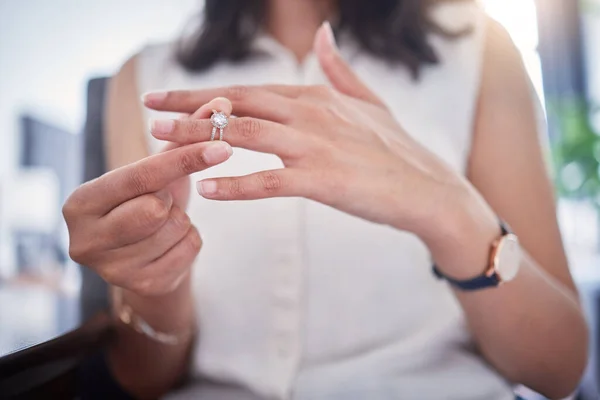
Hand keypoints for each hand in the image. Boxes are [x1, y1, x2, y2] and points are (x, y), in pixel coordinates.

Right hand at [63, 140, 232, 295]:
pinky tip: (171, 242)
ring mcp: (112, 271)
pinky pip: (189, 250)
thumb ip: (184, 136)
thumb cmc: (147, 201)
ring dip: (182, 219)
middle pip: (155, 209)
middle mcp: (85, 240)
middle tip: (161, 200)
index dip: (184, 159)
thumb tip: (221, 103)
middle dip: (170, 200)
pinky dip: (190, 239)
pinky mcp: (142, 287)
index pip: (139, 176)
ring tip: (163, 223)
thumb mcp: (159, 170)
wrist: (145, 254)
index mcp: (80, 203)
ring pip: (176, 229)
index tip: (222, 146)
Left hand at [144, 23, 498, 275]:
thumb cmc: (396, 148)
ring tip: (162, 145)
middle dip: (190, 108)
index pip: (248, 89)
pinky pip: (270, 181)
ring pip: (245, 136)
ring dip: (199, 139)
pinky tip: (208, 191)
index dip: (206, 93)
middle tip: (150, 112)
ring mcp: (316, 145)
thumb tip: (325, 33)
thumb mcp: (369, 100)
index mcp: (315, 95)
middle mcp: (310, 113)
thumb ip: (340, 69)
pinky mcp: (323, 179)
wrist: (429, 188)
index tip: (172, 97)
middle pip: (237, 105)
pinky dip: (236, 185)